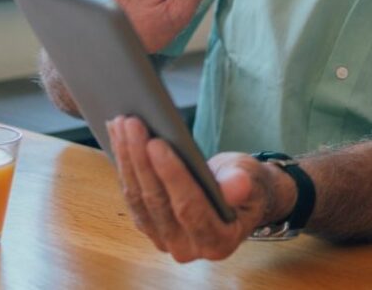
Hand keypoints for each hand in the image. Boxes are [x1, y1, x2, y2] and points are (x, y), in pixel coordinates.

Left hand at [107, 117, 291, 261]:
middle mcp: (187, 248)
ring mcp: (164, 239)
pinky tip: (119, 137)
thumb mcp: (252, 180)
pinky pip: (131, 195)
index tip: (157, 143)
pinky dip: (124, 163)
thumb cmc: (248, 185)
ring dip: (127, 158)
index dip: (171, 175)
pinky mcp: (149, 226)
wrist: (238, 197)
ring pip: (138, 198)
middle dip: (142, 160)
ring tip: (121, 124)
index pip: (189, 207)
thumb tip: (236, 186)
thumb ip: (244, 185)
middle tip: (132, 124)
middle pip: (157, 201)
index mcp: (218, 240)